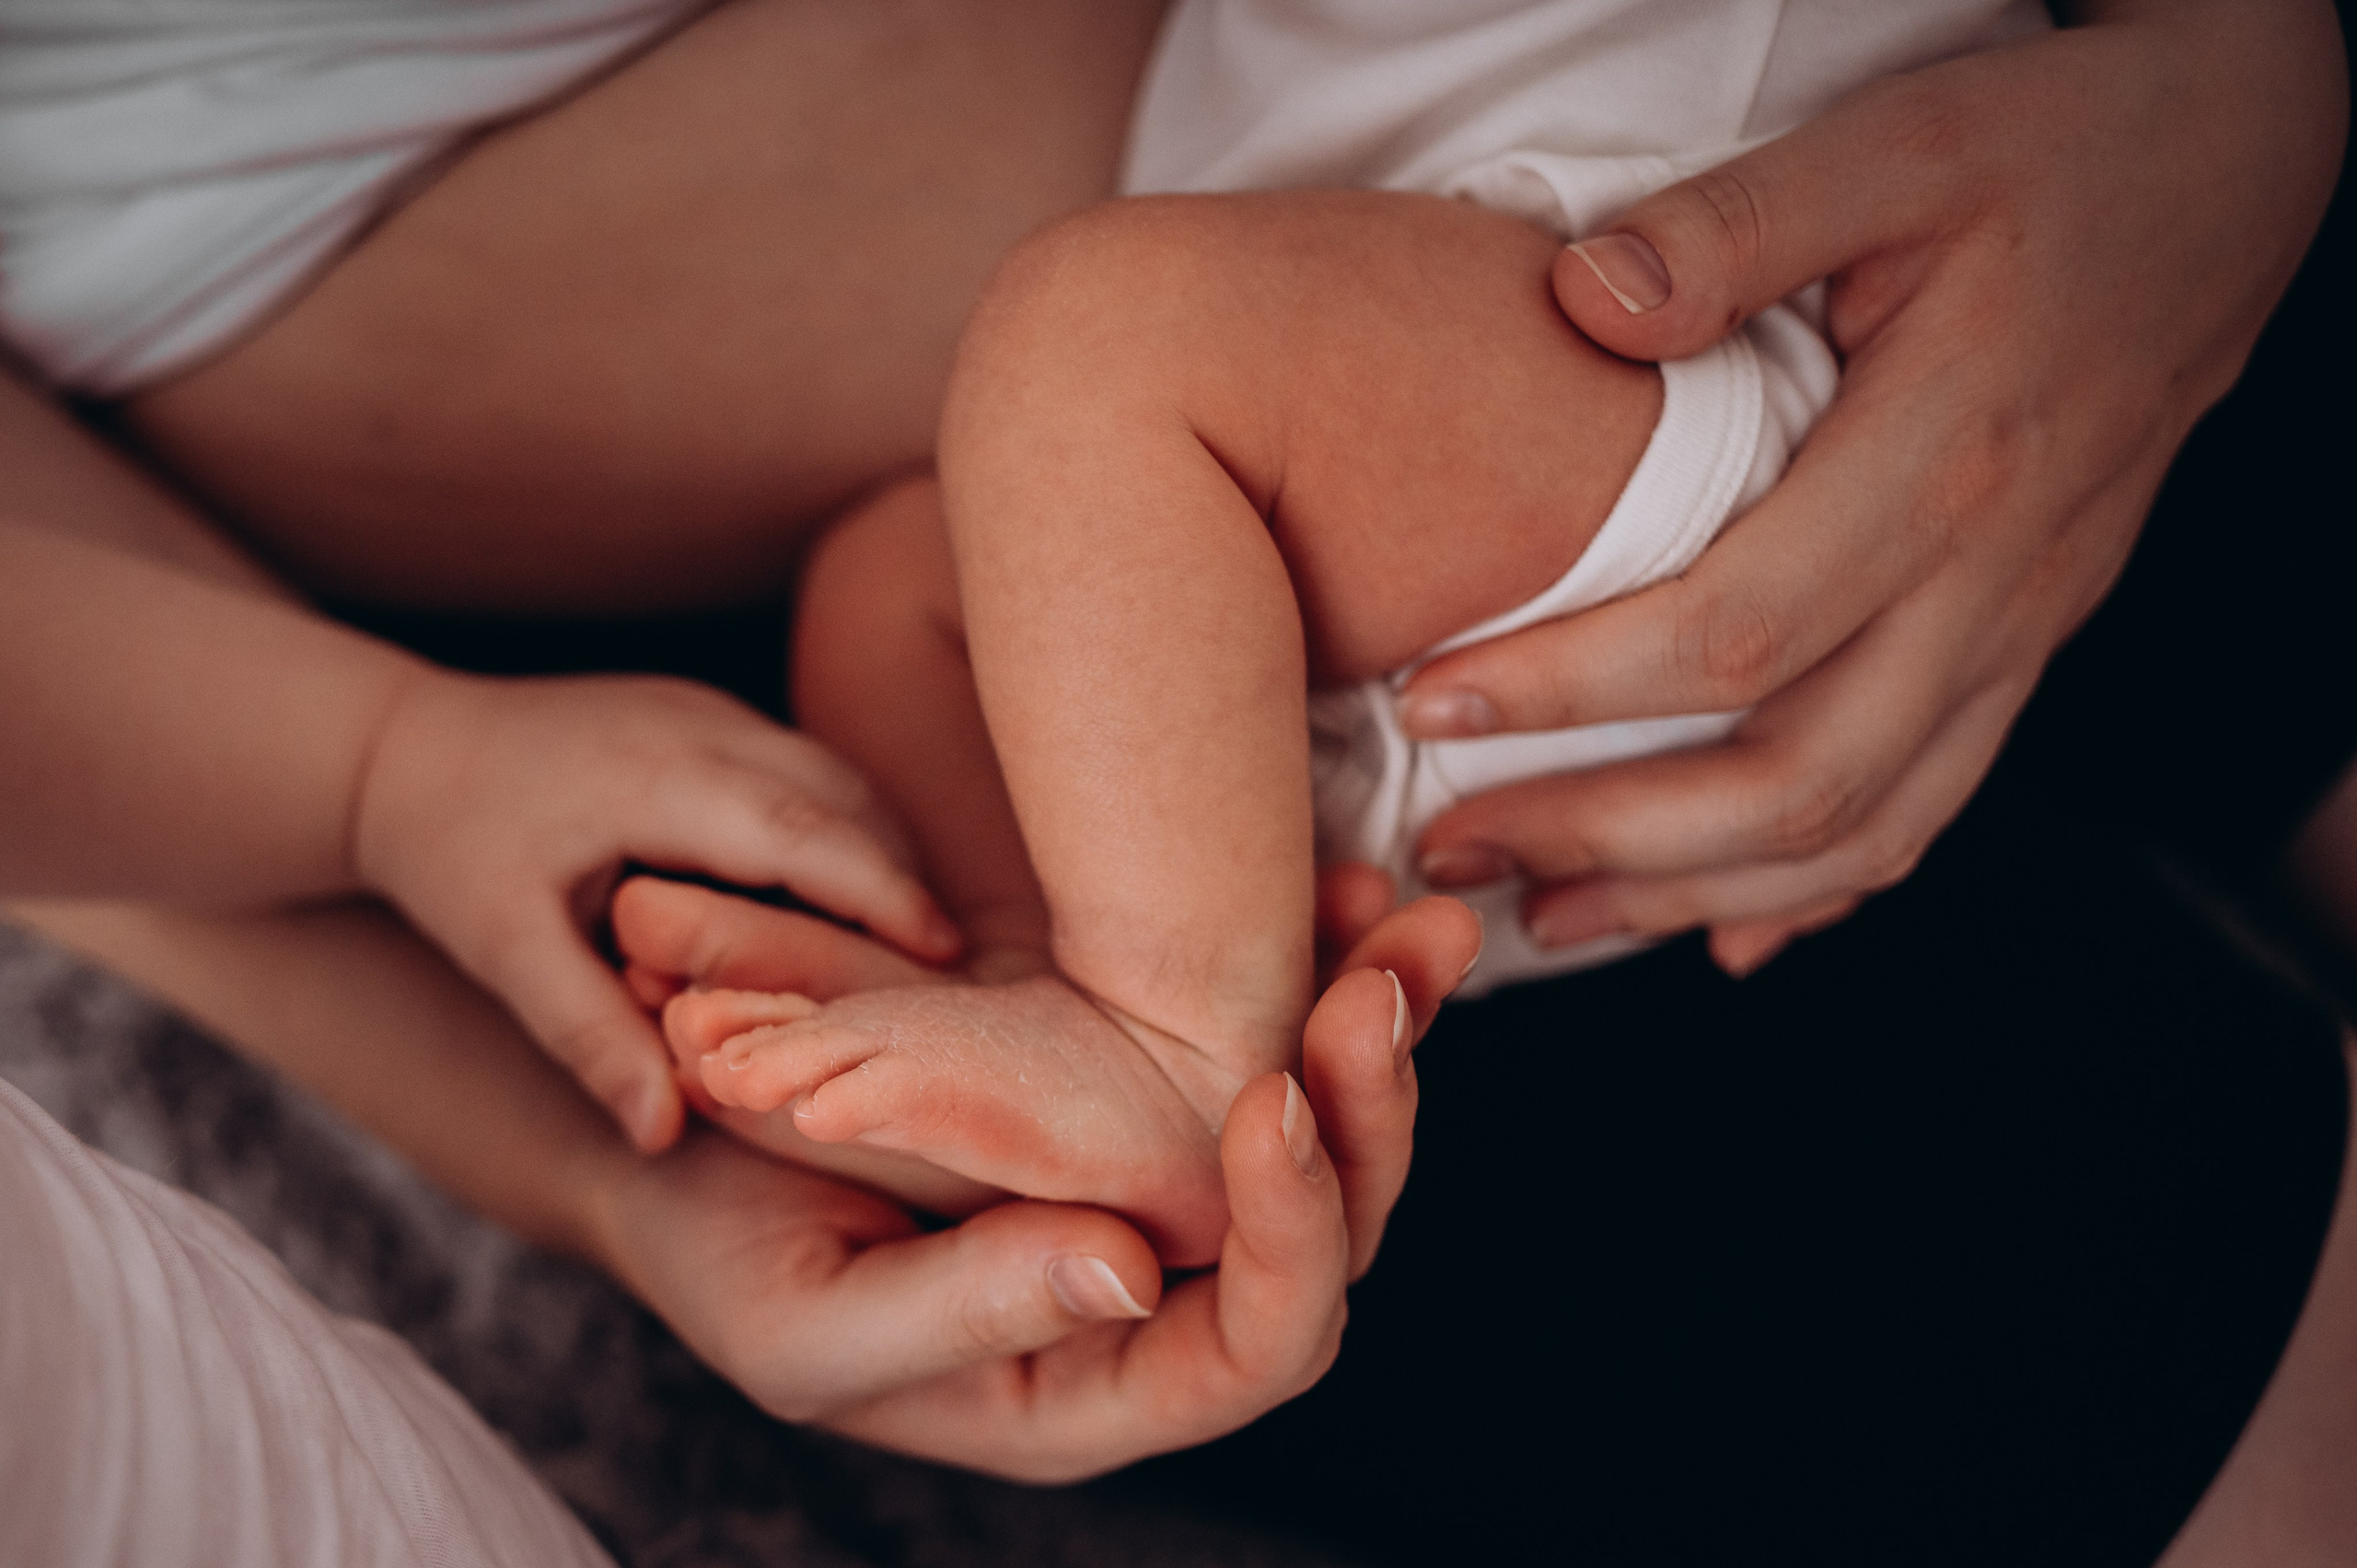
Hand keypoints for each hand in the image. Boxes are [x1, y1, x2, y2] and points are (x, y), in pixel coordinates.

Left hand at [351, 669, 959, 1150]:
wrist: (389, 747)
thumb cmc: (444, 854)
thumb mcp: (503, 953)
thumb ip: (587, 1038)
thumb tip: (664, 1136)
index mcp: (655, 778)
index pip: (803, 830)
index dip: (884, 892)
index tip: (947, 959)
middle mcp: (697, 725)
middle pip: (843, 795)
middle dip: (906, 876)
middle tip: (956, 973)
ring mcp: (706, 707)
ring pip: (833, 775)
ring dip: (881, 851)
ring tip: (917, 950)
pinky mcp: (705, 711)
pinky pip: (802, 768)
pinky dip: (843, 830)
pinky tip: (851, 902)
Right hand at [587, 885, 1480, 1476]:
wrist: (677, 1152)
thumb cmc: (722, 1257)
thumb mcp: (808, 1317)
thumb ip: (964, 1313)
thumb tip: (1132, 1275)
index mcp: (1091, 1388)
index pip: (1257, 1347)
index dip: (1296, 1233)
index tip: (1271, 1097)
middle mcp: (1155, 1301)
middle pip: (1329, 1229)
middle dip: (1373, 1101)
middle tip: (1388, 972)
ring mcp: (1162, 1196)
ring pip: (1324, 1131)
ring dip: (1373, 1018)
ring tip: (1401, 912)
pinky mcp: (1147, 1104)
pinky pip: (1265, 1046)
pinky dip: (1313, 966)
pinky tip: (1341, 889)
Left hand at [1400, 0, 2347, 973]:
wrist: (2219, 186)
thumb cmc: (2047, 156)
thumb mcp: (1892, 147)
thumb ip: (1735, 227)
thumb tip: (1580, 300)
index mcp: (1946, 461)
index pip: (1734, 633)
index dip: (1571, 690)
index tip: (1432, 708)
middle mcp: (1992, 580)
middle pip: (1795, 778)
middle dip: (1607, 836)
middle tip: (1453, 850)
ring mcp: (2018, 631)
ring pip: (1863, 826)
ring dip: (1691, 894)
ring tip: (1541, 918)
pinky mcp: (2022, 647)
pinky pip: (1929, 805)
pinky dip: (1819, 891)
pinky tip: (1718, 929)